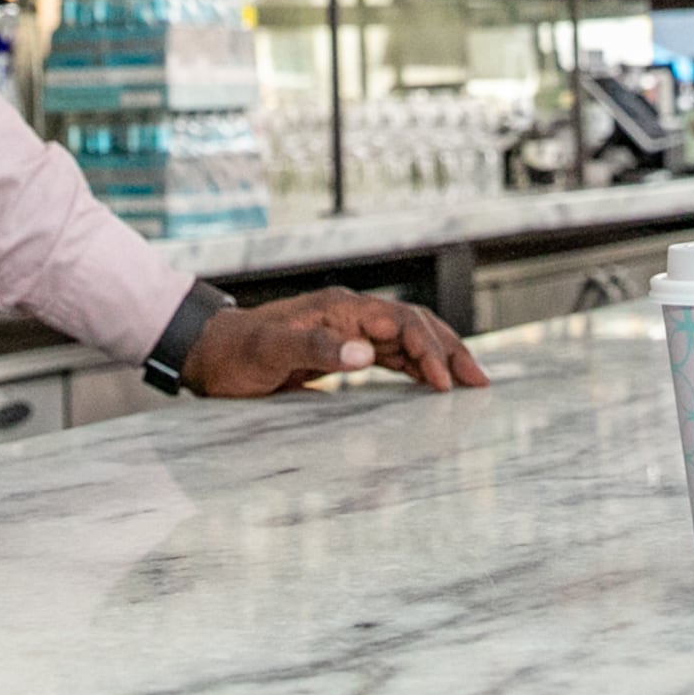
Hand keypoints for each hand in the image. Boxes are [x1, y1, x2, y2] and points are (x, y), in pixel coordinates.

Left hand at [184, 288, 490, 395]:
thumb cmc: (239, 353)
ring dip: (439, 359)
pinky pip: (391, 356)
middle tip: (480, 382)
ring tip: (469, 384)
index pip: (401, 322)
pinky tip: (432, 385)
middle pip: (415, 326)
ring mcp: (350, 332)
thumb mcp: (271, 351)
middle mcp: (352, 315)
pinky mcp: (344, 351)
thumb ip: (316, 348)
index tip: (444, 383)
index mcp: (342, 308)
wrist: (213, 354)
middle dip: (450, 350)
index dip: (427, 349)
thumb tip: (364, 354)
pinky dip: (417, 368)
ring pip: (408, 340)